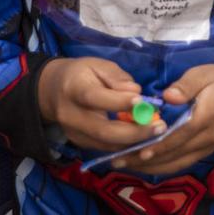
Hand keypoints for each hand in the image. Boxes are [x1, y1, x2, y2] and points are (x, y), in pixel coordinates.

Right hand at [37, 57, 157, 153]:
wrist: (52, 92)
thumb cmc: (81, 74)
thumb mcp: (98, 65)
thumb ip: (117, 77)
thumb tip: (135, 92)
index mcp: (73, 89)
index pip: (95, 98)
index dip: (119, 102)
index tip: (143, 102)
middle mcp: (71, 116)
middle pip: (103, 131)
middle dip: (135, 132)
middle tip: (161, 127)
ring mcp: (75, 134)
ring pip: (108, 145)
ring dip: (136, 142)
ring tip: (158, 133)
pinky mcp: (82, 145)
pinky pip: (107, 149)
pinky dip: (128, 146)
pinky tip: (145, 139)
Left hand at [115, 65, 213, 177]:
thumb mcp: (205, 74)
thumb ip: (186, 85)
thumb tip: (168, 96)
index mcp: (206, 117)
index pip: (180, 135)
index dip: (159, 145)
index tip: (139, 150)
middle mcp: (206, 138)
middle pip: (173, 154)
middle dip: (145, 159)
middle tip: (118, 160)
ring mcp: (205, 148)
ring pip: (175, 164)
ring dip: (149, 167)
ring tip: (124, 164)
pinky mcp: (203, 152)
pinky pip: (180, 164)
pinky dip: (160, 167)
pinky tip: (141, 165)